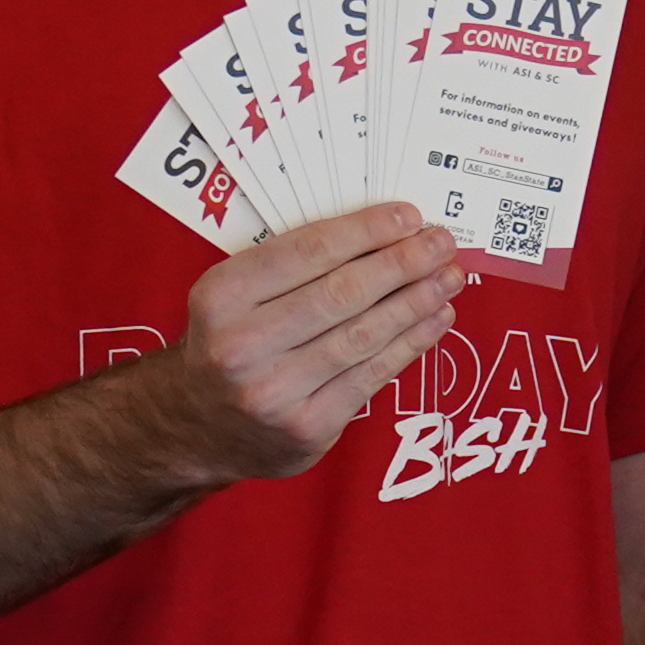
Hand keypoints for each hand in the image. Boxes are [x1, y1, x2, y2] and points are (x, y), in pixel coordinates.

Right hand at [150, 206, 471, 482]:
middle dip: (402, 263)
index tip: (408, 217)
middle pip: (343, 293)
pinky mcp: (307, 427)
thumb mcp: (234, 294)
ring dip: (416, 301)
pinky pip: (371, 375)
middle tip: (441, 243)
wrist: (196, 426)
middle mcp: (243, 346)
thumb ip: (291, 266)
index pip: (309, 251)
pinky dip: (410, 343)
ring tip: (448, 277)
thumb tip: (382, 234)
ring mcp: (275, 392)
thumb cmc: (227, 343)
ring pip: (364, 335)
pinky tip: (435, 319)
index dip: (367, 230)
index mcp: (222, 297)